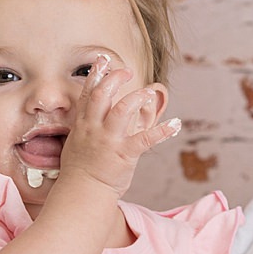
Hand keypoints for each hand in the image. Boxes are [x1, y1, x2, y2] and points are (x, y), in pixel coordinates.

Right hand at [56, 53, 178, 199]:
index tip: (103, 59)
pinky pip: (145, 139)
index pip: (88, 93)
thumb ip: (87, 127)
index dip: (96, 74)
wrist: (82, 193)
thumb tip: (95, 116)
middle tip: (127, 71)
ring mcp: (109, 141)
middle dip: (115, 78)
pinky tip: (175, 124)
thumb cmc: (80, 171)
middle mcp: (95, 129)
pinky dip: (163, 131)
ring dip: (138, 97)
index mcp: (83, 125)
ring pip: (123, 109)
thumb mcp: (76, 143)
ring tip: (149, 92)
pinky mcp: (125, 154)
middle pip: (102, 94)